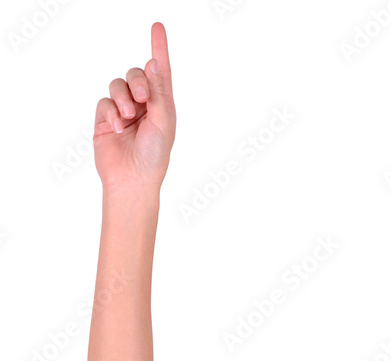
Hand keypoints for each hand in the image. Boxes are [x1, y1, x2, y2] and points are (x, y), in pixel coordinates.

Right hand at [93, 21, 175, 191]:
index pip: (160, 72)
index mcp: (162, 105)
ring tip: (128, 117)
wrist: (133, 180)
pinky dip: (111, 111)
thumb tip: (154, 62)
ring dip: (123, 97)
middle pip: (136, 74)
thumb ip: (158, 91)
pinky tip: (117, 127)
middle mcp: (143, 105)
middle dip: (139, 81)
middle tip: (143, 100)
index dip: (159, 49)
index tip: (157, 27)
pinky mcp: (106, 119)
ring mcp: (123, 111)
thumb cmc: (154, 156)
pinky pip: (105, 102)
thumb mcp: (162, 121)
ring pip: (118, 85)